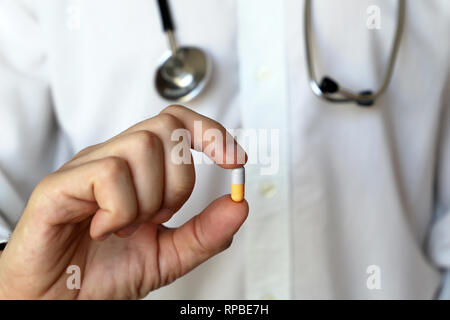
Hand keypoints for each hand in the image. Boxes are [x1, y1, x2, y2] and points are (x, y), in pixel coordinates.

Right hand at [0, 105, 247, 298]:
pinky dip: (120, 210)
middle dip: (179, 182)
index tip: (235, 160)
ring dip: (148, 199)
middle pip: (167, 128)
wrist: (56, 302)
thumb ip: (205, 232)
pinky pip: (110, 173)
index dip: (211, 132)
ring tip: (126, 227)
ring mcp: (86, 168)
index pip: (178, 122)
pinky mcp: (59, 185)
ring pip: (142, 146)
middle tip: (158, 217)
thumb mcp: (168, 256)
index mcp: (137, 169)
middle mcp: (113, 159)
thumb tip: (239, 204)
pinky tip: (103, 229)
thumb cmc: (102, 275)